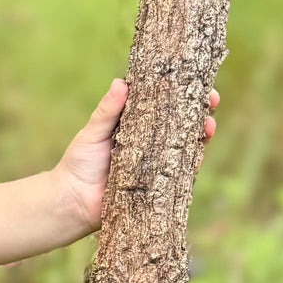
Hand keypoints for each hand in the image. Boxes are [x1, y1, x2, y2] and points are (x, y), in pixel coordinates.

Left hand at [54, 77, 218, 234]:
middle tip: (211, 102)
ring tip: (207, 127)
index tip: (195, 81)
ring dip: (201, 137)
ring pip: (187, 148)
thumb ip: (107, 111)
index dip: (181, 94)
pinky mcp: (159, 186)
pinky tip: (198, 155)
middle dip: (200, 113)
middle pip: (182, 125)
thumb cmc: (79, 163)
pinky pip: (181, 174)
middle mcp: (150, 144)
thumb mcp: (92, 133)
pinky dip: (192, 165)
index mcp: (136, 126)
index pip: (163, 106)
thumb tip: (120, 82)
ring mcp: (157, 165)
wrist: (72, 201)